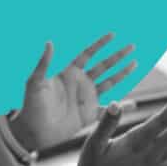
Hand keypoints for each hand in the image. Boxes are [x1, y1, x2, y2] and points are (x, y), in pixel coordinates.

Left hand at [9, 34, 136, 151]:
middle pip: (104, 65)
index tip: (113, 34)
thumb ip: (44, 63)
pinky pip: (108, 110)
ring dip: (122, 73)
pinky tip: (133, 104)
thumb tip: (49, 42)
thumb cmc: (31, 105)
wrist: (33, 131)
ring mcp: (86, 98)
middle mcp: (80, 83)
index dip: (100, 44)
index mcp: (69, 73)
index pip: (88, 54)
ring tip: (135, 63)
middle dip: (118, 56)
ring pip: (110, 82)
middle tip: (132, 46)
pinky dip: (120, 108)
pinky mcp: (89, 115)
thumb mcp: (35, 82)